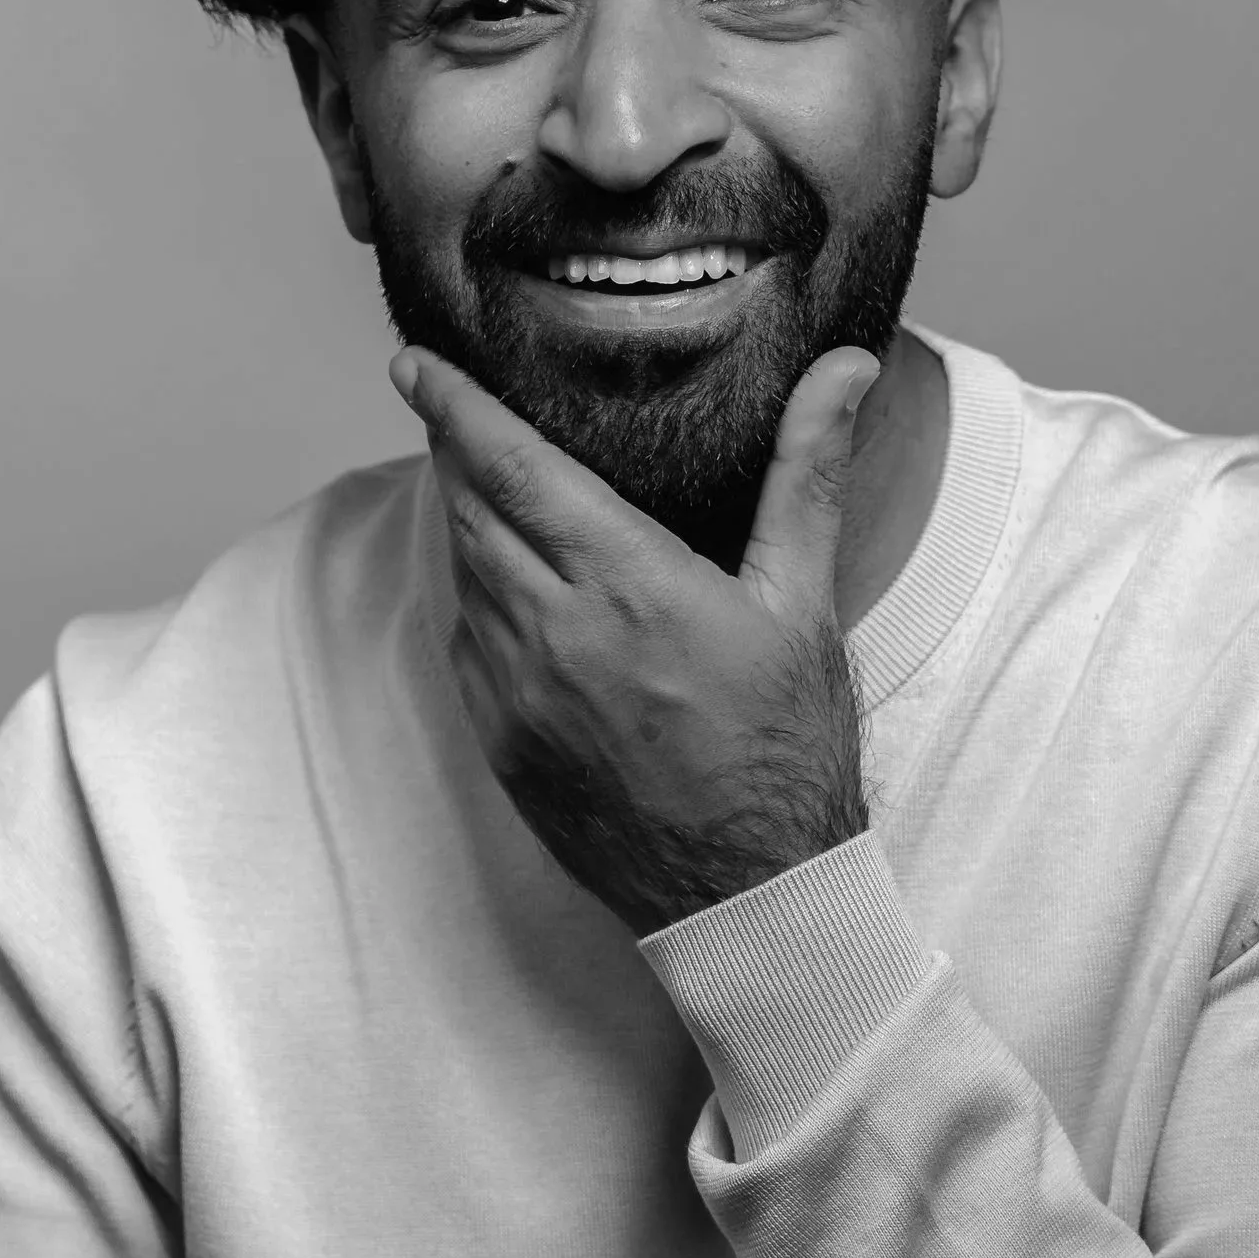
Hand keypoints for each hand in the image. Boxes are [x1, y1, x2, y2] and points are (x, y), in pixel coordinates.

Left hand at [393, 345, 878, 933]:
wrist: (748, 894)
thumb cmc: (786, 752)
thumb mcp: (803, 603)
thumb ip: (807, 474)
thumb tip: (844, 368)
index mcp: (627, 584)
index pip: (510, 467)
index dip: (453, 406)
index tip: (414, 363)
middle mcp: (554, 632)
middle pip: (468, 509)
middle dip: (454, 452)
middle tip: (453, 409)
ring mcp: (516, 694)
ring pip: (464, 575)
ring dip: (468, 524)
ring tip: (488, 488)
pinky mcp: (501, 744)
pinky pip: (467, 646)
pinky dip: (479, 600)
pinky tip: (513, 590)